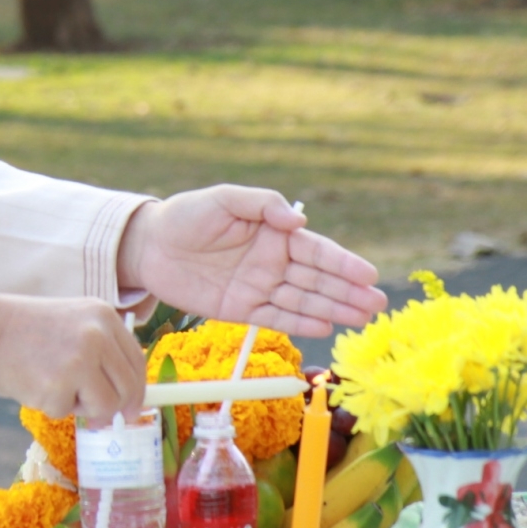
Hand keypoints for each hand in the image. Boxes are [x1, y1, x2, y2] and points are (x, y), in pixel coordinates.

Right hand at [0, 294, 144, 421]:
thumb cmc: (24, 330)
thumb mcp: (72, 323)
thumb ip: (101, 352)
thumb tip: (126, 398)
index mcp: (103, 316)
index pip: (136, 361)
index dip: (137, 390)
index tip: (131, 407)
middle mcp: (96, 335)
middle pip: (128, 388)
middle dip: (115, 409)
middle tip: (97, 417)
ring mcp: (79, 359)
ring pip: (104, 406)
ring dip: (82, 408)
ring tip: (55, 388)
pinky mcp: (58, 384)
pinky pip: (66, 412)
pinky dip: (50, 406)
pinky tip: (33, 384)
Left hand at [116, 185, 386, 336]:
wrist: (148, 245)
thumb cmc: (186, 215)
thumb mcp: (224, 199)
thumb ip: (263, 205)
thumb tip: (299, 221)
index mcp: (274, 234)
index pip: (316, 251)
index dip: (343, 263)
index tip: (368, 274)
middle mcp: (272, 262)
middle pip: (317, 279)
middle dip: (348, 291)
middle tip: (378, 304)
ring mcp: (258, 287)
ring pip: (302, 300)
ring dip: (332, 309)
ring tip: (361, 318)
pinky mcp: (240, 309)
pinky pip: (274, 318)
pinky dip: (299, 323)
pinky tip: (323, 328)